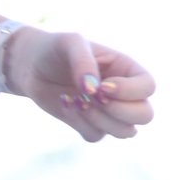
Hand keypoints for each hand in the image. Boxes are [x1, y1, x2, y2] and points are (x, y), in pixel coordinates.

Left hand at [8, 30, 155, 142]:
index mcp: (127, 69)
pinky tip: (66, 103)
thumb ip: (84, 61)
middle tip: (94, 98)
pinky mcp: (90, 124)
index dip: (130, 91)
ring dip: (99, 120)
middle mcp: (124, 92)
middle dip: (119, 112)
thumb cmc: (55, 48)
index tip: (102, 86)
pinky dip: (80, 123)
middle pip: (145, 115)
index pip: (148, 87)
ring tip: (77, 100)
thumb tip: (94, 90)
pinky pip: (96, 136)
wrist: (30, 66)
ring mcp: (109, 111)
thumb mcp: (70, 43)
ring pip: (125, 132)